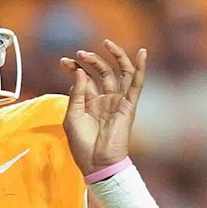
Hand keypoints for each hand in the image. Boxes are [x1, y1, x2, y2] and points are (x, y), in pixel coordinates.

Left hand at [60, 40, 146, 176]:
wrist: (97, 163)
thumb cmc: (82, 145)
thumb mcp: (72, 116)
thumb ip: (77, 93)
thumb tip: (81, 72)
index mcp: (90, 103)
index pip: (85, 78)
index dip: (75, 67)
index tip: (64, 61)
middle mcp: (105, 100)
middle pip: (102, 72)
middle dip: (91, 60)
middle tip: (79, 54)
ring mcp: (118, 102)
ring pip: (119, 73)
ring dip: (113, 57)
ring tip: (105, 44)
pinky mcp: (129, 106)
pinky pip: (136, 85)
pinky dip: (141, 69)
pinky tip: (143, 53)